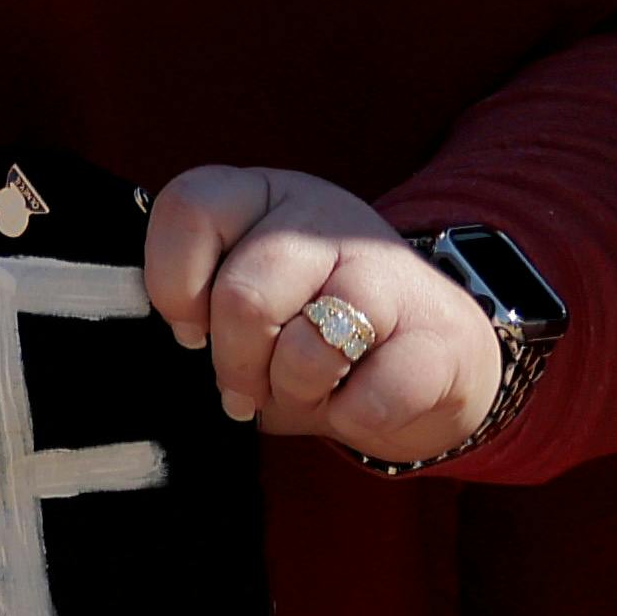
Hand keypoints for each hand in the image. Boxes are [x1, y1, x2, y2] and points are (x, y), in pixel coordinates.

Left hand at [140, 165, 506, 464]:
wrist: (430, 362)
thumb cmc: (306, 335)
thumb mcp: (241, 307)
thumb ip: (199, 304)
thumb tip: (182, 338)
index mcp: (263, 197)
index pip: (191, 207)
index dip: (174, 285)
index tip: (191, 332)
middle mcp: (326, 219)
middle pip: (243, 296)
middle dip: (235, 364)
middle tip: (246, 388)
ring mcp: (389, 271)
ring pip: (308, 345)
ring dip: (295, 390)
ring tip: (308, 389)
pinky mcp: (442, 335)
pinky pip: (373, 396)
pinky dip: (353, 417)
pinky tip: (362, 400)